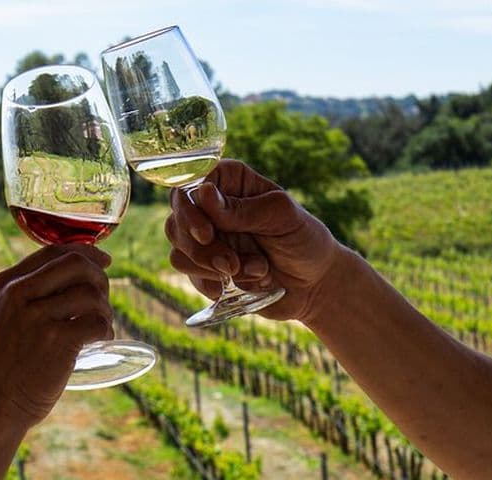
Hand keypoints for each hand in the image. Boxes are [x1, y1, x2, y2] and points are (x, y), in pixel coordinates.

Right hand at [0, 245, 113, 428]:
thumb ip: (21, 294)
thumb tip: (66, 272)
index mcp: (3, 285)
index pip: (52, 251)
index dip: (85, 251)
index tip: (104, 260)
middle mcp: (17, 295)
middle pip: (76, 264)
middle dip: (100, 277)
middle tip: (104, 298)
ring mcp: (36, 318)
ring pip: (91, 293)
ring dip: (105, 308)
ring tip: (102, 325)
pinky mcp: (55, 342)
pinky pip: (97, 322)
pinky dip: (106, 329)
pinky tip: (102, 338)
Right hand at [165, 159, 345, 321]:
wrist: (315, 285)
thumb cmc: (304, 240)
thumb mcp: (281, 217)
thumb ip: (241, 208)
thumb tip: (202, 194)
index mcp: (229, 182)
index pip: (188, 184)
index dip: (188, 210)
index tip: (207, 233)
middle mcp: (210, 208)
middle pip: (176, 222)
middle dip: (202, 249)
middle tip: (232, 264)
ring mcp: (205, 239)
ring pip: (179, 252)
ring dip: (214, 268)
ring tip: (256, 271)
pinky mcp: (204, 268)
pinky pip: (189, 276)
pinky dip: (215, 284)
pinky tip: (243, 284)